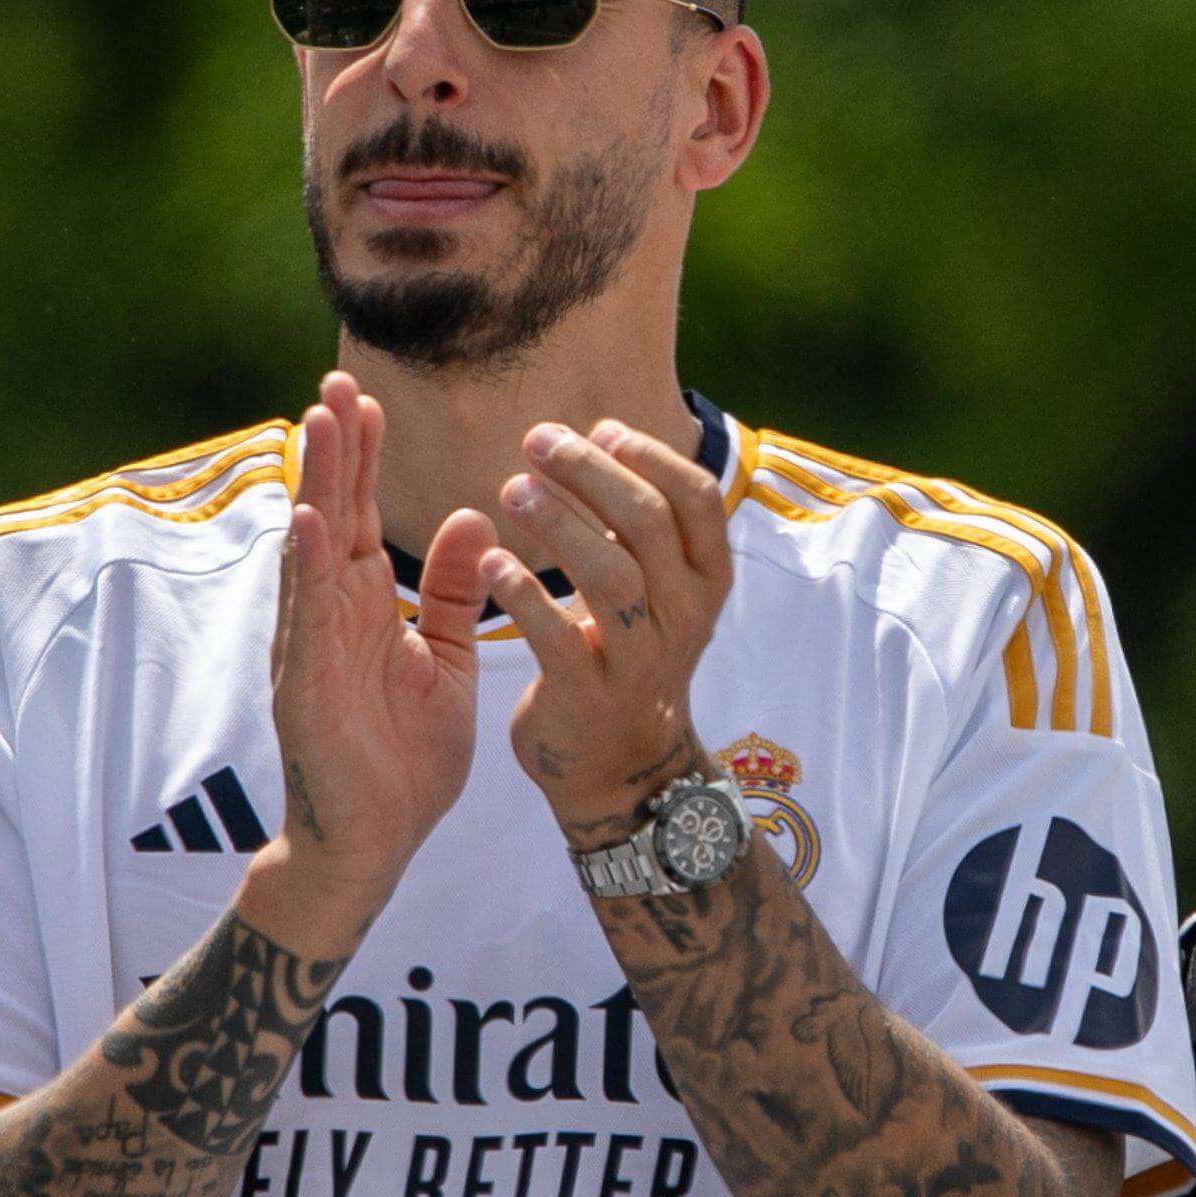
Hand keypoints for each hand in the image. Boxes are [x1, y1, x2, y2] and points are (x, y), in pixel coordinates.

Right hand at [257, 373, 487, 955]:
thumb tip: (469, 518)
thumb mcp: (444, 660)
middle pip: (330, 515)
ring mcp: (311, 647)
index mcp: (362, 607)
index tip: (369, 400)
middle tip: (335, 383)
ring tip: (317, 425)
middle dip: (333, 451)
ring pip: (310, 552)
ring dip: (314, 487)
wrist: (375, 842)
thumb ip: (452, 593)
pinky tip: (312, 519)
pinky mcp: (307, 685)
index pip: (360, 517)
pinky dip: (308, 566)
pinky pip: (307, 616)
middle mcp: (328, 615)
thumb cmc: (403, 759)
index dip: (363, 460)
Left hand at [484, 419, 734, 836]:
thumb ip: (635, 523)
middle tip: (535, 441)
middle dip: (591, 472)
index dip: (649, 455)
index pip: (696, 499)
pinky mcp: (590, 698)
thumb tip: (599, 434)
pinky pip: (559, 638)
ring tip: (512, 489)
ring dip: (558, 523)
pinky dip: (523, 595)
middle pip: (648, 523)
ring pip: (611, 575)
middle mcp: (684, 618)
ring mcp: (640, 661)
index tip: (599, 428)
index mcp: (706, 582)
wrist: (621, 768)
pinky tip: (489, 563)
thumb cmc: (627, 653)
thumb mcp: (655, 589)